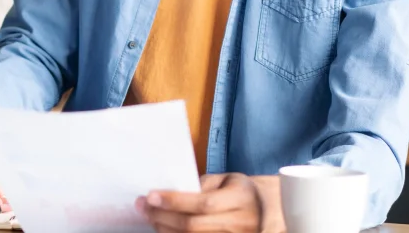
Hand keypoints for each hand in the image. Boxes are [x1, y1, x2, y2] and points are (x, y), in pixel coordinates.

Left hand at [137, 173, 283, 232]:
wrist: (266, 211)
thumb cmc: (239, 192)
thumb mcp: (225, 180)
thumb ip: (201, 186)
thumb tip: (167, 195)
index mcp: (241, 199)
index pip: (203, 204)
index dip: (174, 202)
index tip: (151, 196)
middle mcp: (241, 224)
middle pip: (193, 226)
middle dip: (162, 217)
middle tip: (143, 207)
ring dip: (165, 230)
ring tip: (151, 218)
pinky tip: (164, 230)